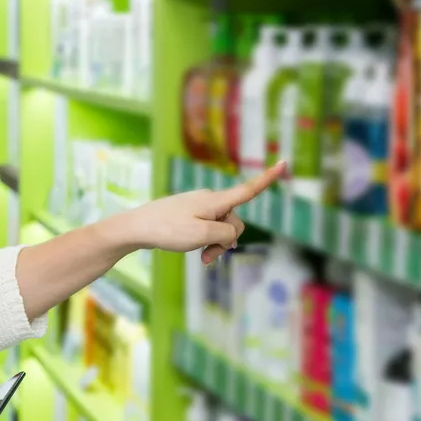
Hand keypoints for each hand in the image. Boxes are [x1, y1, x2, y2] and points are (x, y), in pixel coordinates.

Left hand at [117, 162, 285, 264]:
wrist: (136, 228)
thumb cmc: (168, 230)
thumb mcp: (203, 234)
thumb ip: (226, 233)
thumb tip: (232, 234)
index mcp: (215, 200)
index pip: (248, 190)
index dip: (268, 179)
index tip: (284, 162)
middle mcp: (209, 199)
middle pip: (234, 221)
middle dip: (227, 240)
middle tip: (208, 257)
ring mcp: (197, 207)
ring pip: (220, 228)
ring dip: (215, 245)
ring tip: (201, 258)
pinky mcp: (188, 215)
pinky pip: (207, 229)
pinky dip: (205, 242)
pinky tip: (195, 251)